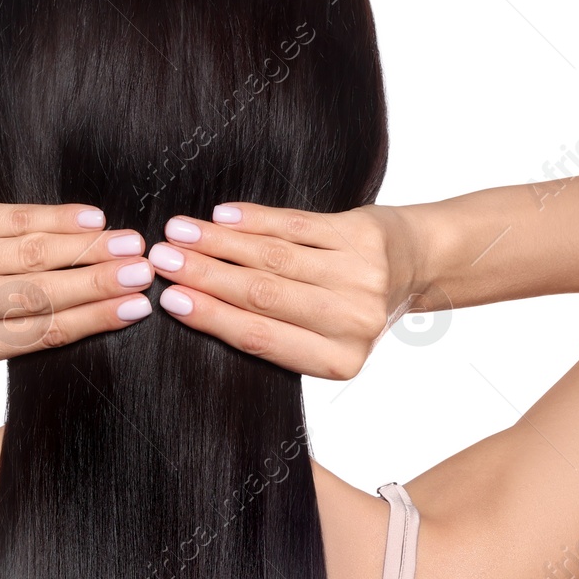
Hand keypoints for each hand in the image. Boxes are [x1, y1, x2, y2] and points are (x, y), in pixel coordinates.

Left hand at [0, 185, 152, 359]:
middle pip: (39, 295)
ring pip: (34, 255)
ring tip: (130, 245)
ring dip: (89, 250)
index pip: (42, 333)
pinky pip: (21, 218)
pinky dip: (63, 219)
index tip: (138, 308)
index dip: (94, 319)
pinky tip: (95, 220)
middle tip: (143, 274)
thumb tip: (118, 310)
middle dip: (99, 285)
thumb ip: (39, 320)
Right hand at [145, 202, 428, 379]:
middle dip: (205, 276)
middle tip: (159, 261)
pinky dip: (252, 219)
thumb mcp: (323, 338)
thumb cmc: (353, 308)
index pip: (261, 338)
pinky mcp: (362, 235)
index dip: (212, 317)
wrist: (418, 267)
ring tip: (178, 233)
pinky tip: (219, 216)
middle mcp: (354, 322)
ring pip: (274, 257)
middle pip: (263, 296)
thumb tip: (194, 308)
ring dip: (218, 242)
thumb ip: (273, 332)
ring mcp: (361, 275)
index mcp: (339, 362)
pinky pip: (295, 225)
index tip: (169, 300)